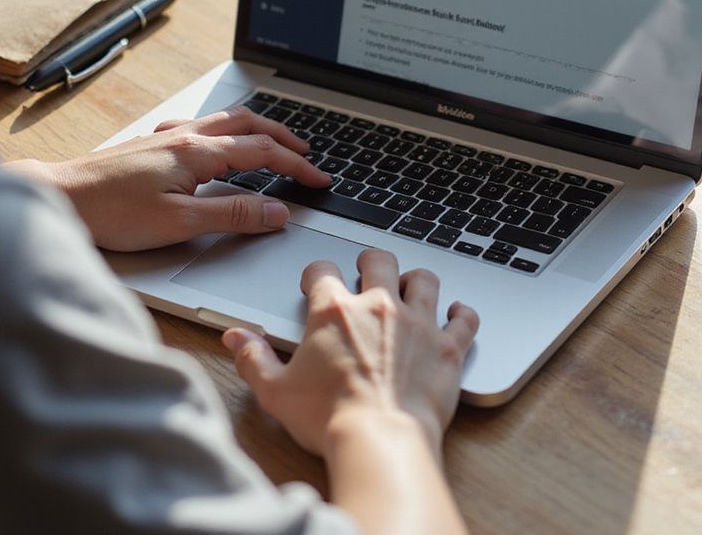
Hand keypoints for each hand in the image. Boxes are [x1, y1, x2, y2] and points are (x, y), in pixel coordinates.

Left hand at [6, 106, 329, 250]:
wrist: (57, 197)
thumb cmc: (110, 213)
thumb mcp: (180, 222)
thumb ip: (233, 214)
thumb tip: (277, 211)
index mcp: (199, 153)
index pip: (264, 154)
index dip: (297, 166)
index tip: (319, 180)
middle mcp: (185, 136)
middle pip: (250, 125)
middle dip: (284, 137)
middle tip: (306, 154)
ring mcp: (166, 136)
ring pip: (225, 120)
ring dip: (257, 129)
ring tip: (273, 142)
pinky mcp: (150, 144)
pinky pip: (199, 125)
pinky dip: (223, 130)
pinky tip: (215, 142)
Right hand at [221, 249, 478, 458]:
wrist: (379, 440)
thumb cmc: (328, 420)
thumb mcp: (275, 392)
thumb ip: (254, 359)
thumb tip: (237, 338)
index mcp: (335, 312)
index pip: (322, 271)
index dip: (315, 274)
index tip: (315, 285)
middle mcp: (379, 306)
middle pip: (379, 260)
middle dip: (370, 261)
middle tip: (366, 271)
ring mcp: (418, 323)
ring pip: (424, 279)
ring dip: (416, 280)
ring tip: (410, 287)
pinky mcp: (448, 346)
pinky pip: (465, 317)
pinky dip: (462, 313)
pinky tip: (457, 313)